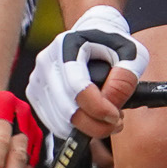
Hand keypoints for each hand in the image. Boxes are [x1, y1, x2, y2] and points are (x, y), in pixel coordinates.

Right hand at [26, 6, 147, 138]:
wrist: (90, 38)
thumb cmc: (111, 45)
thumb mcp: (130, 53)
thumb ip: (125, 78)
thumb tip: (110, 104)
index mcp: (67, 46)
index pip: (77, 86)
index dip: (98, 108)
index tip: (116, 116)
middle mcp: (47, 62)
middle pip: (67, 108)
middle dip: (96, 124)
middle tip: (116, 122)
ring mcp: (38, 79)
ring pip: (60, 121)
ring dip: (87, 129)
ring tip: (107, 121)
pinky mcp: (36, 94)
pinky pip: (53, 123)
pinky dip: (75, 129)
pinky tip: (91, 120)